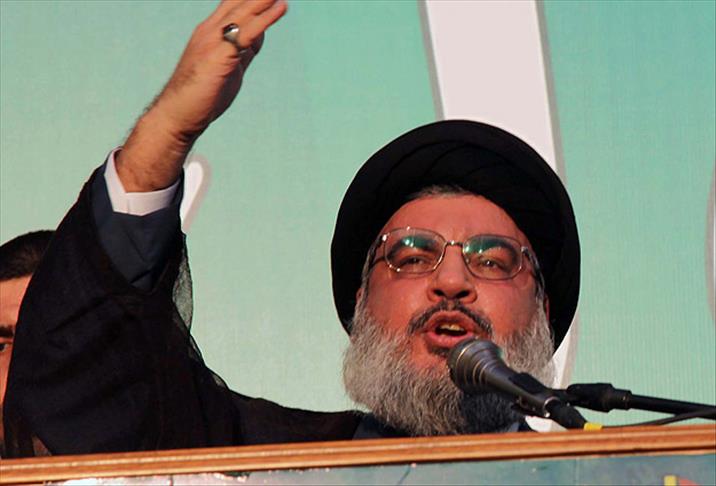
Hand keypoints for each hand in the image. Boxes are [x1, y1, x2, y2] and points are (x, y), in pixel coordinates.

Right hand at [117, 0, 286, 191]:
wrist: (178, 115)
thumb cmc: (202, 95)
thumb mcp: (229, 66)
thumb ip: (244, 50)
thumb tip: (260, 36)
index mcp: (210, 32)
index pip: (234, 4)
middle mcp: (210, 30)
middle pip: (240, 2)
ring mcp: (213, 41)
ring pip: (245, 11)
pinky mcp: (219, 55)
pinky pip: (247, 32)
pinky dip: (265, 19)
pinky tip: (281, 7)